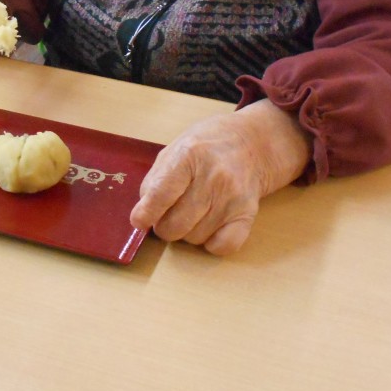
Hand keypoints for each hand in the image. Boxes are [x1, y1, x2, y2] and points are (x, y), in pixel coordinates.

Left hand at [129, 100, 310, 255]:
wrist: (252, 144)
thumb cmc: (206, 147)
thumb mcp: (175, 149)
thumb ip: (156, 179)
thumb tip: (142, 214)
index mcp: (190, 154)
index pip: (162, 193)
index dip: (147, 213)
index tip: (139, 221)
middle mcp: (213, 176)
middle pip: (176, 224)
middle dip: (165, 226)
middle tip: (168, 215)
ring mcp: (232, 197)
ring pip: (195, 238)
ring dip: (187, 232)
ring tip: (192, 213)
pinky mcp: (247, 214)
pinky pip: (222, 246)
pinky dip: (211, 244)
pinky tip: (210, 227)